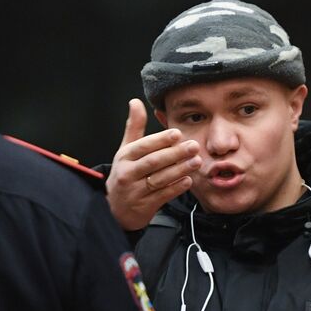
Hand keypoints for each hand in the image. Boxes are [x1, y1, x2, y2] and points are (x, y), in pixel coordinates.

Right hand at [105, 99, 200, 231]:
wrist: (114, 209)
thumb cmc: (124, 174)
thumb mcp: (125, 150)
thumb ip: (134, 126)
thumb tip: (135, 101)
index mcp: (124, 157)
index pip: (142, 146)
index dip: (160, 140)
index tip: (177, 134)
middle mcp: (127, 174)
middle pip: (153, 162)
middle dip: (175, 153)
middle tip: (194, 145)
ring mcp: (135, 191)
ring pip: (160, 179)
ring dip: (179, 170)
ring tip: (196, 161)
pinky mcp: (144, 206)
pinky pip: (162, 196)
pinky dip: (176, 188)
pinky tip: (188, 180)